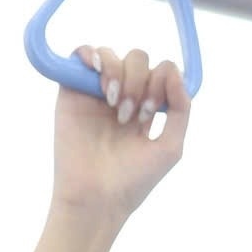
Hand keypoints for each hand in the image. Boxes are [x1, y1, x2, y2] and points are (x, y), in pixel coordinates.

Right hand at [52, 47, 192, 223]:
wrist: (98, 197)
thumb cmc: (135, 178)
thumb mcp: (171, 146)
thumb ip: (180, 108)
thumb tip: (173, 69)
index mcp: (146, 107)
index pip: (160, 71)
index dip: (162, 82)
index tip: (154, 112)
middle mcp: (122, 96)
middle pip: (137, 59)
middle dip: (141, 81)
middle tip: (134, 115)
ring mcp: (95, 93)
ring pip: (111, 54)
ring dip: (121, 74)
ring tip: (116, 106)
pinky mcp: (70, 93)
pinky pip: (79, 54)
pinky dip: (92, 55)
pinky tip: (101, 79)